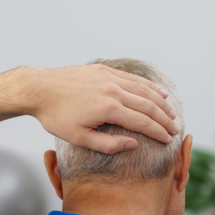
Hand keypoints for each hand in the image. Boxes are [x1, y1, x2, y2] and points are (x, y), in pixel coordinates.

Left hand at [23, 64, 178, 153]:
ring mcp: (109, 77)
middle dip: (164, 119)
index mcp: (109, 109)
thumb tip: (134, 144)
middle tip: (175, 129)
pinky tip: (157, 93)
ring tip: (171, 114)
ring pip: (143, 90)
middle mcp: (113, 90)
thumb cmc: (55, 116)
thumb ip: (108, 144)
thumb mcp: (79, 138)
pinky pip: (132, 79)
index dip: (158, 132)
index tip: (169, 140)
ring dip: (160, 102)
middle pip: (148, 105)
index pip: (143, 122)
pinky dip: (148, 87)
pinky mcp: (103, 70)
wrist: (38, 89)